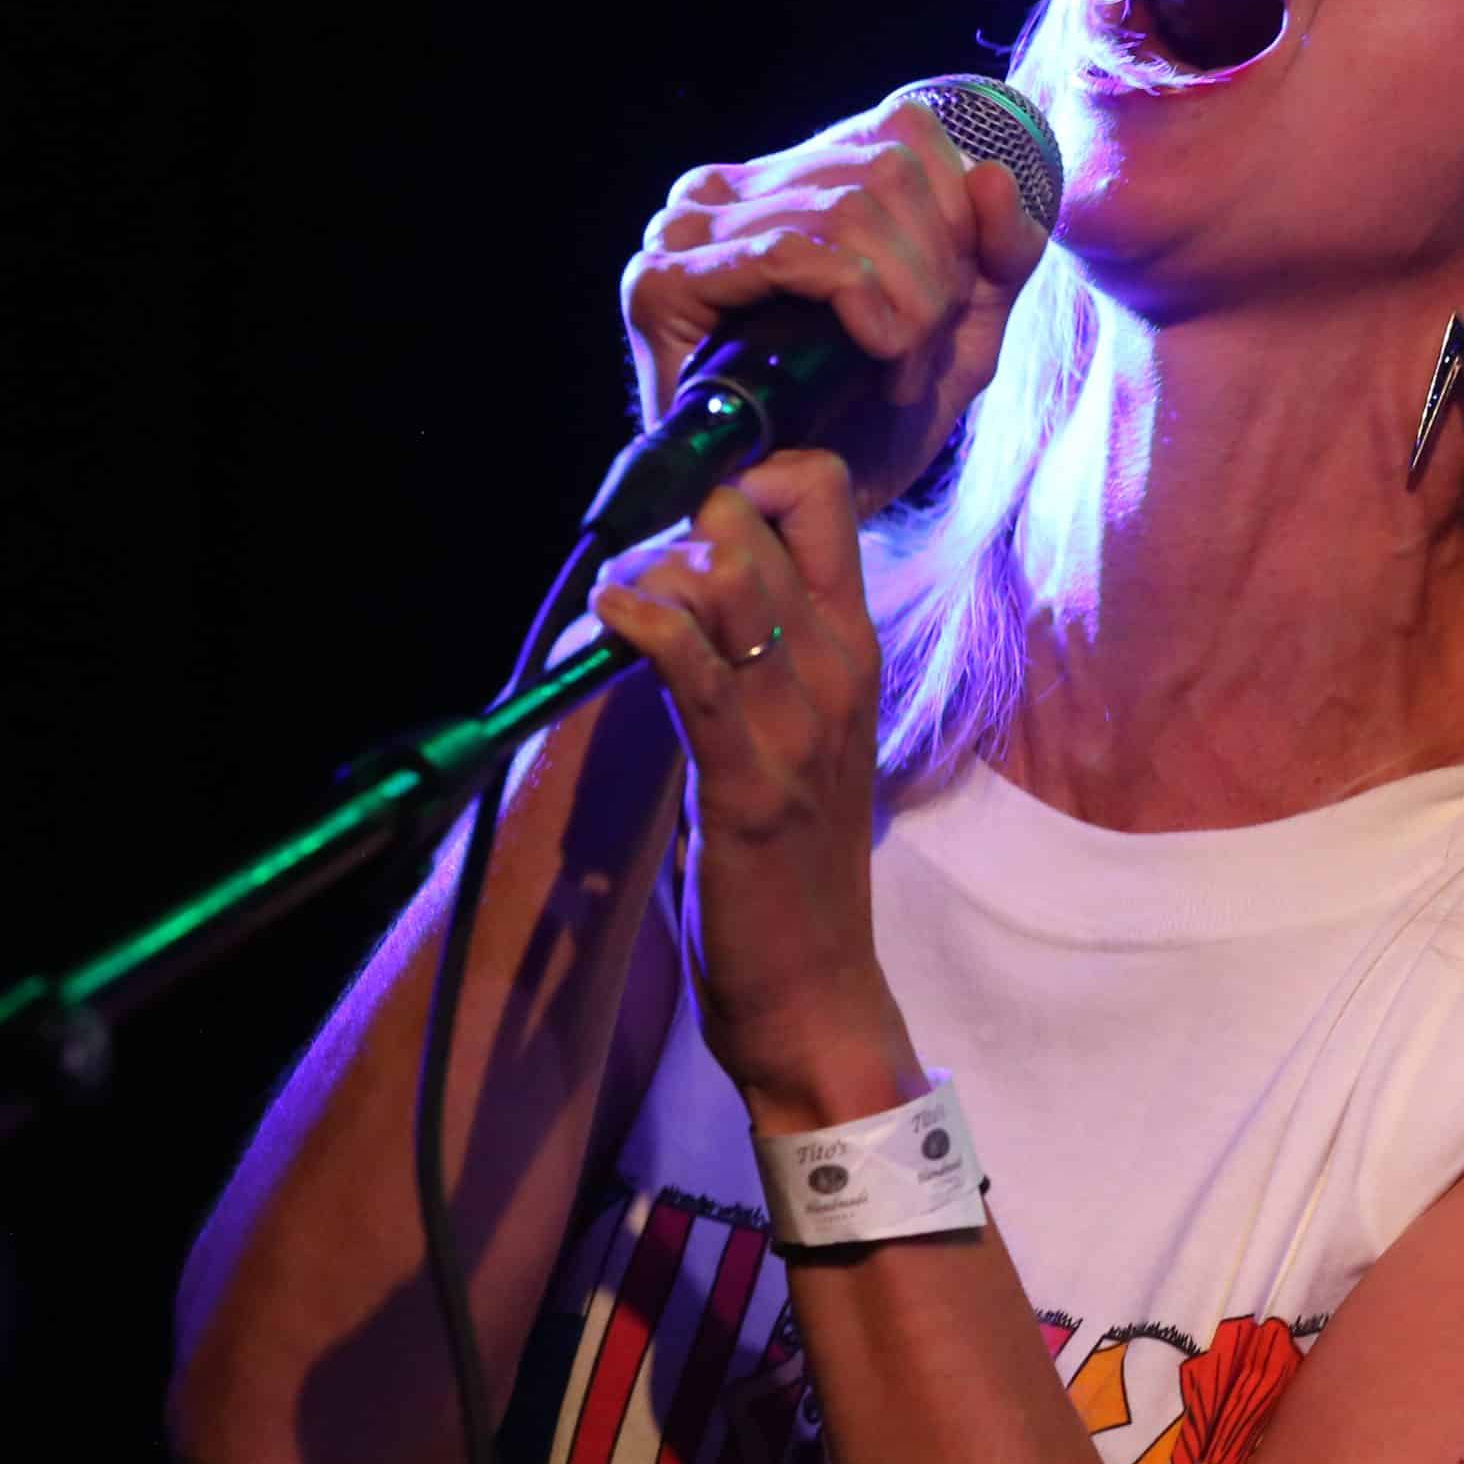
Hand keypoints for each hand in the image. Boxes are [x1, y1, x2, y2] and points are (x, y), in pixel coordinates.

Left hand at [589, 448, 925, 1128]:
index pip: (820, 492)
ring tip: (613, 615)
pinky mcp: (747, 776)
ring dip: (646, 572)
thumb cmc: (792, 866)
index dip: (745, 473)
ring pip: (722, 571)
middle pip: (753, 515)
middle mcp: (836, 666)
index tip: (685, 516)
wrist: (815, 990)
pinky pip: (691, 661)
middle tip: (629, 580)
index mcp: (852, 647)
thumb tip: (681, 585)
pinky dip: (641, 620)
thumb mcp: (791, 733)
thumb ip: (754, 654)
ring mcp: (799, 720)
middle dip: (671, 523)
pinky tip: (611, 621)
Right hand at [620, 90, 1052, 519]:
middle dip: (936, 269)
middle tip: (922, 356)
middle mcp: (722, 189)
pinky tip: (877, 359)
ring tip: (897, 371)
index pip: (901, 128)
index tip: (955, 309)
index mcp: (784, 176)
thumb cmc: (871, 427)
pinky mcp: (662, 282)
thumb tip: (993, 173)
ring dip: (904, 299)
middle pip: (885, 165)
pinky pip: (792, 249)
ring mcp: (684, 231)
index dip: (960, 216)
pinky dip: (860, 303)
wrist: (802, 524)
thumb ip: (999, 251)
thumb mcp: (963, 331)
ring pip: (848, 205)